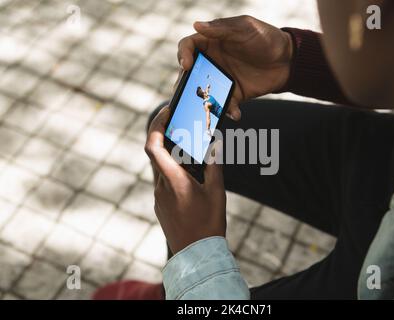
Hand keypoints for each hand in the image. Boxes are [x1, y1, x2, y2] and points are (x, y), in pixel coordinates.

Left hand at [145, 106, 225, 253]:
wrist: (196, 254)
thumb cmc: (208, 224)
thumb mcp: (216, 192)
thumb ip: (214, 165)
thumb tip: (214, 144)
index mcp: (174, 180)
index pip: (153, 146)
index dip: (156, 126)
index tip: (167, 113)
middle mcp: (161, 187)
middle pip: (158, 154)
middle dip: (168, 138)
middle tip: (184, 128)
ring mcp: (158, 197)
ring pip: (162, 168)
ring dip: (175, 159)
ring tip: (195, 159)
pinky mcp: (160, 206)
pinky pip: (164, 182)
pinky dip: (174, 173)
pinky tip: (192, 180)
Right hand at [178, 15, 292, 120]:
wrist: (288, 61)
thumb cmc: (266, 38)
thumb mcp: (246, 28)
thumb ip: (222, 28)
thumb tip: (196, 25)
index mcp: (211, 42)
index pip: (188, 46)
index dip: (183, 54)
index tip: (187, 65)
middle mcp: (212, 61)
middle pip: (190, 73)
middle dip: (186, 83)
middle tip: (187, 91)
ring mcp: (222, 79)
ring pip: (204, 92)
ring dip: (203, 102)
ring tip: (208, 108)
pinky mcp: (234, 94)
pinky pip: (225, 105)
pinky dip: (228, 111)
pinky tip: (236, 113)